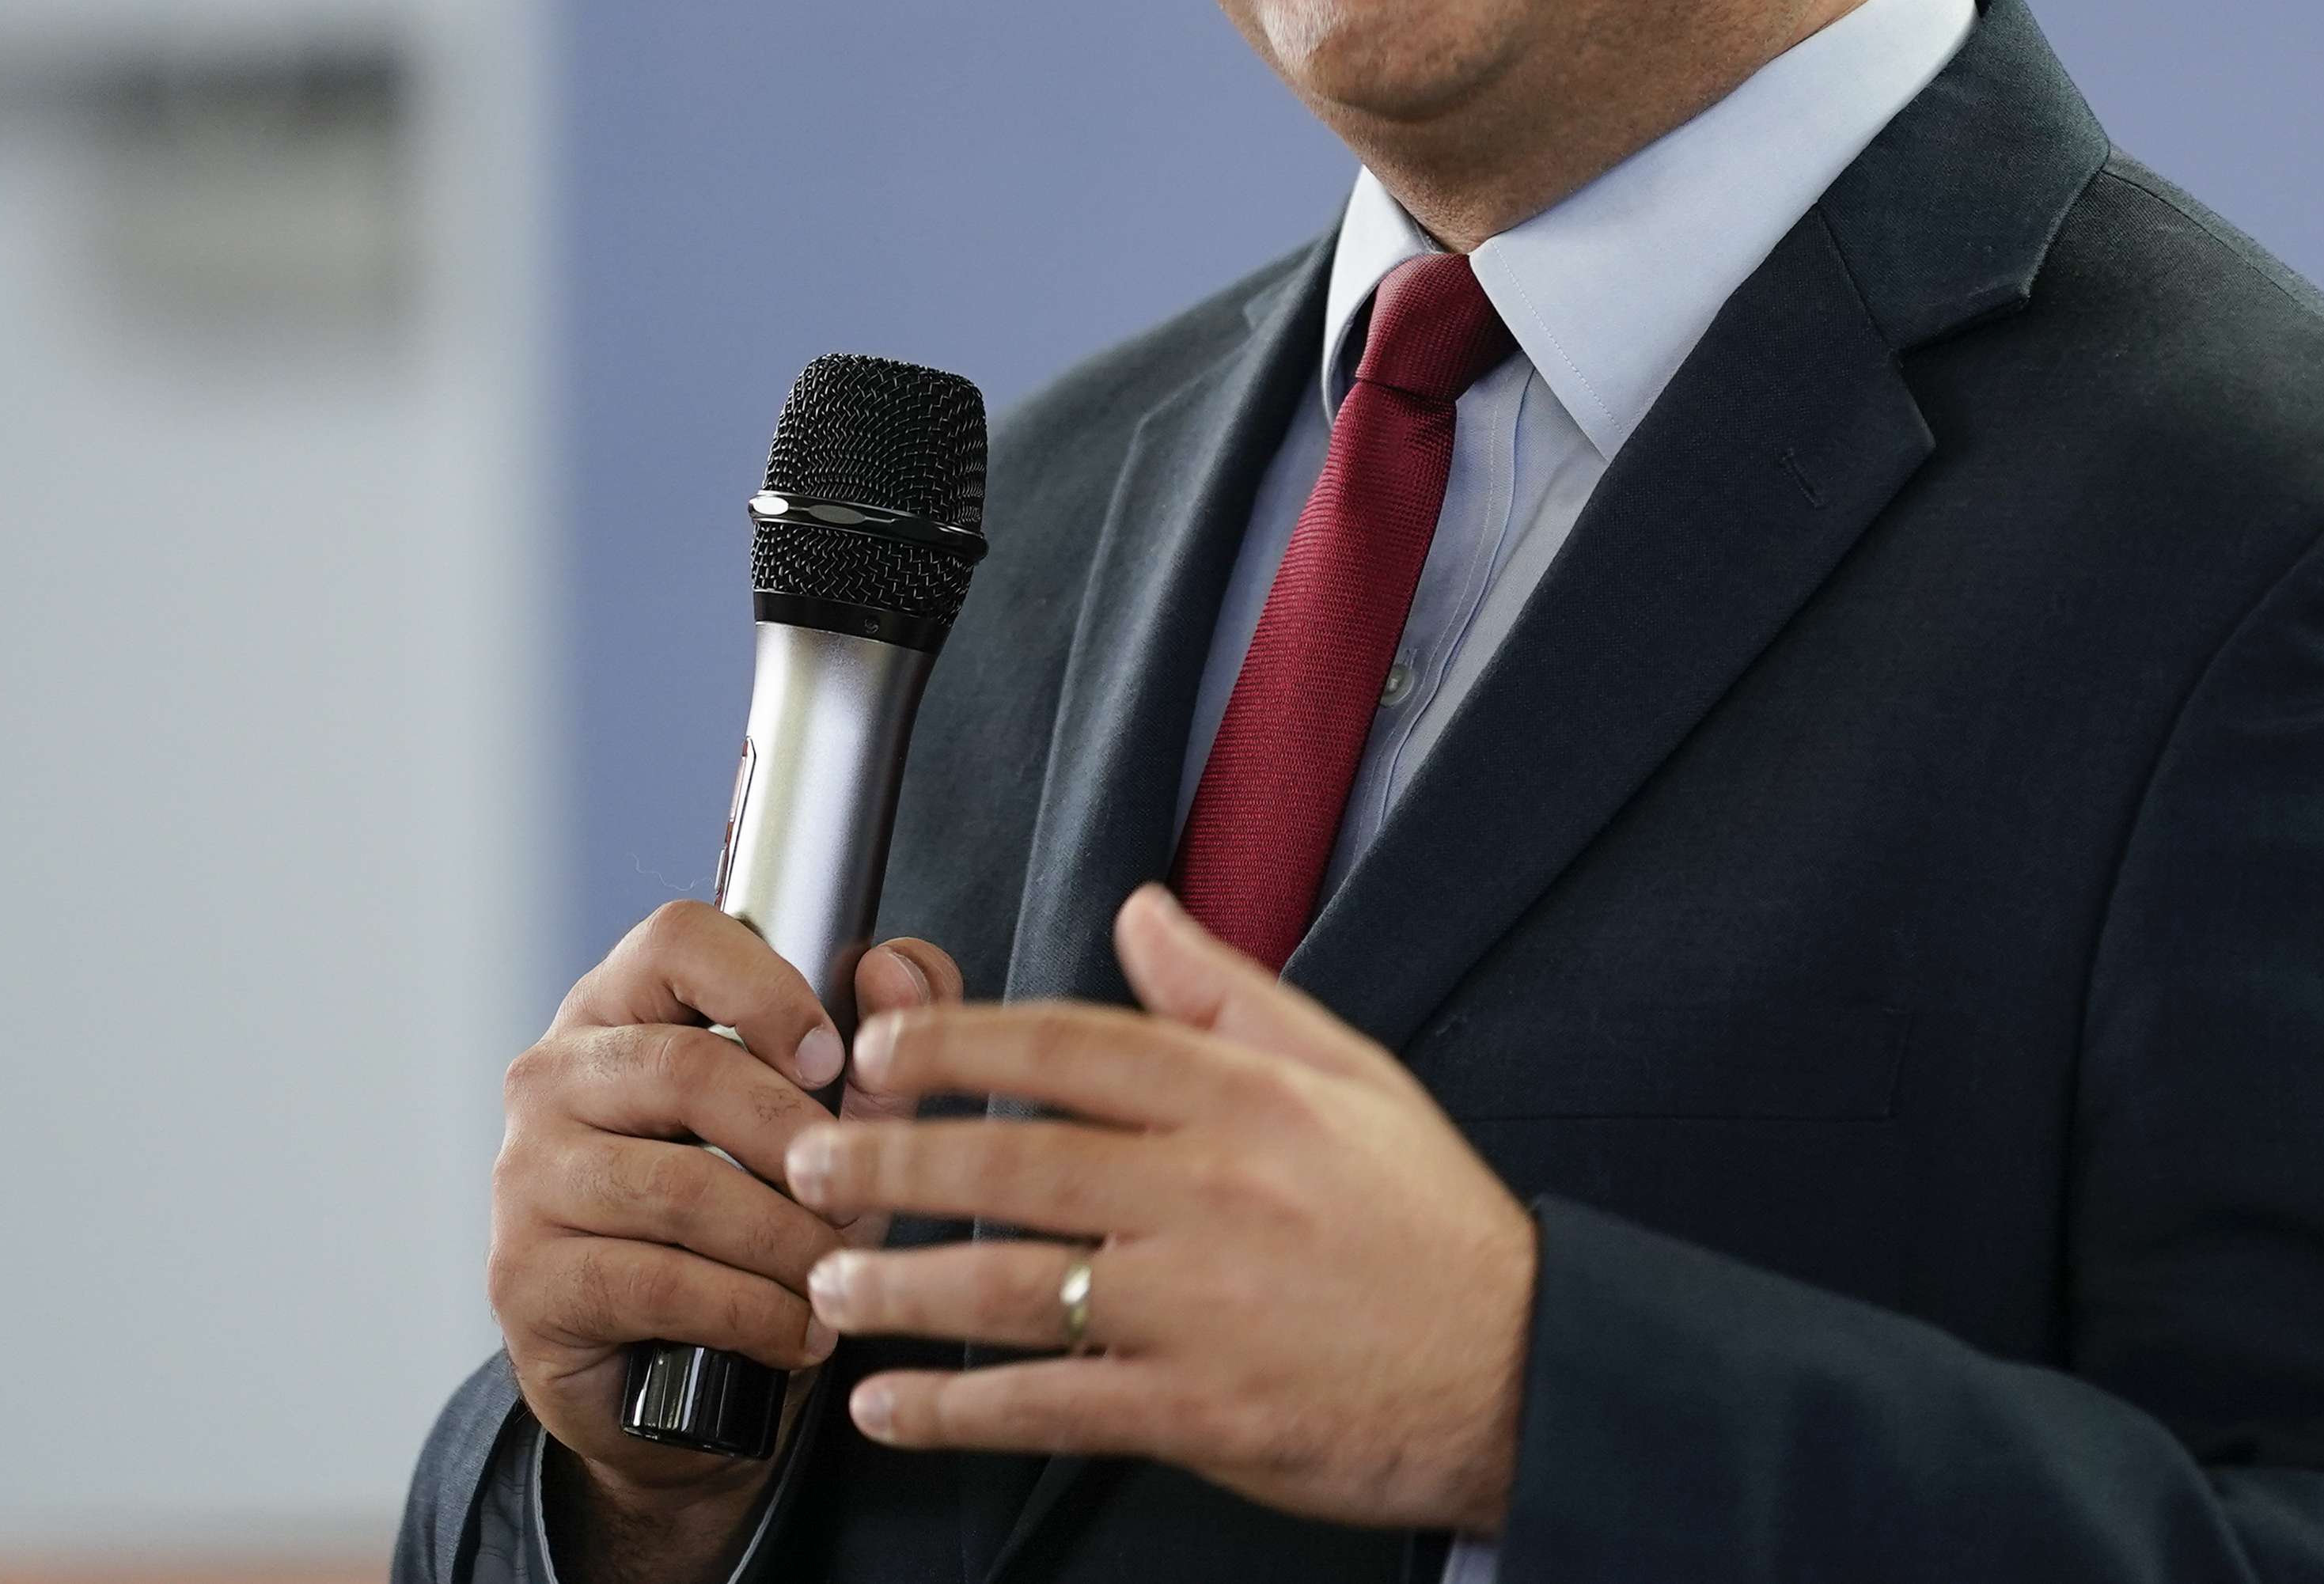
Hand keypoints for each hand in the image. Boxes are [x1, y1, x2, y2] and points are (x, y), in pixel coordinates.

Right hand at [488, 903, 960, 1583]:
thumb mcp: (830, 1119)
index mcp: (619, 1006)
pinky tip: (798, 1331)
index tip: (834, 1058)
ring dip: (785, 1240)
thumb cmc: (752, 1211)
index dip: (766, 988)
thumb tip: (895, 967)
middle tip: (858, 1198)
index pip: (677, 940)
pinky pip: (658, 1282)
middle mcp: (553, 1076)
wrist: (669, 1376)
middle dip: (799, 1142)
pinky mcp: (525, 1277)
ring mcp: (526, 1176)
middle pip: (689, 1069)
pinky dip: (751, 1312)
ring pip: (680, 1187)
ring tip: (841, 1274)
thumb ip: (881, 1031)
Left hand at [788, 883, 1536, 1534]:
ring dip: (901, 1286)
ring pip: (1014, 1286)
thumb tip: (1141, 912)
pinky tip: (892, 1408)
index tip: (880, 1050)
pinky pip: (1050, 1405)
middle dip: (891, 1161)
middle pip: (1016, 1163)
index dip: (959, 1045)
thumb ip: (1229, 992)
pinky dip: (956, 1412)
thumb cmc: (1430, 1223)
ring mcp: (1200, 1306)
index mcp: (1245, 1101)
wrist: (1518, 1368)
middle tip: (805, 1162)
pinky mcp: (1199, 1410)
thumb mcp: (1351, 1073)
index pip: (1073, 1047)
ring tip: (828, 1282)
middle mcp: (1212, 1192)